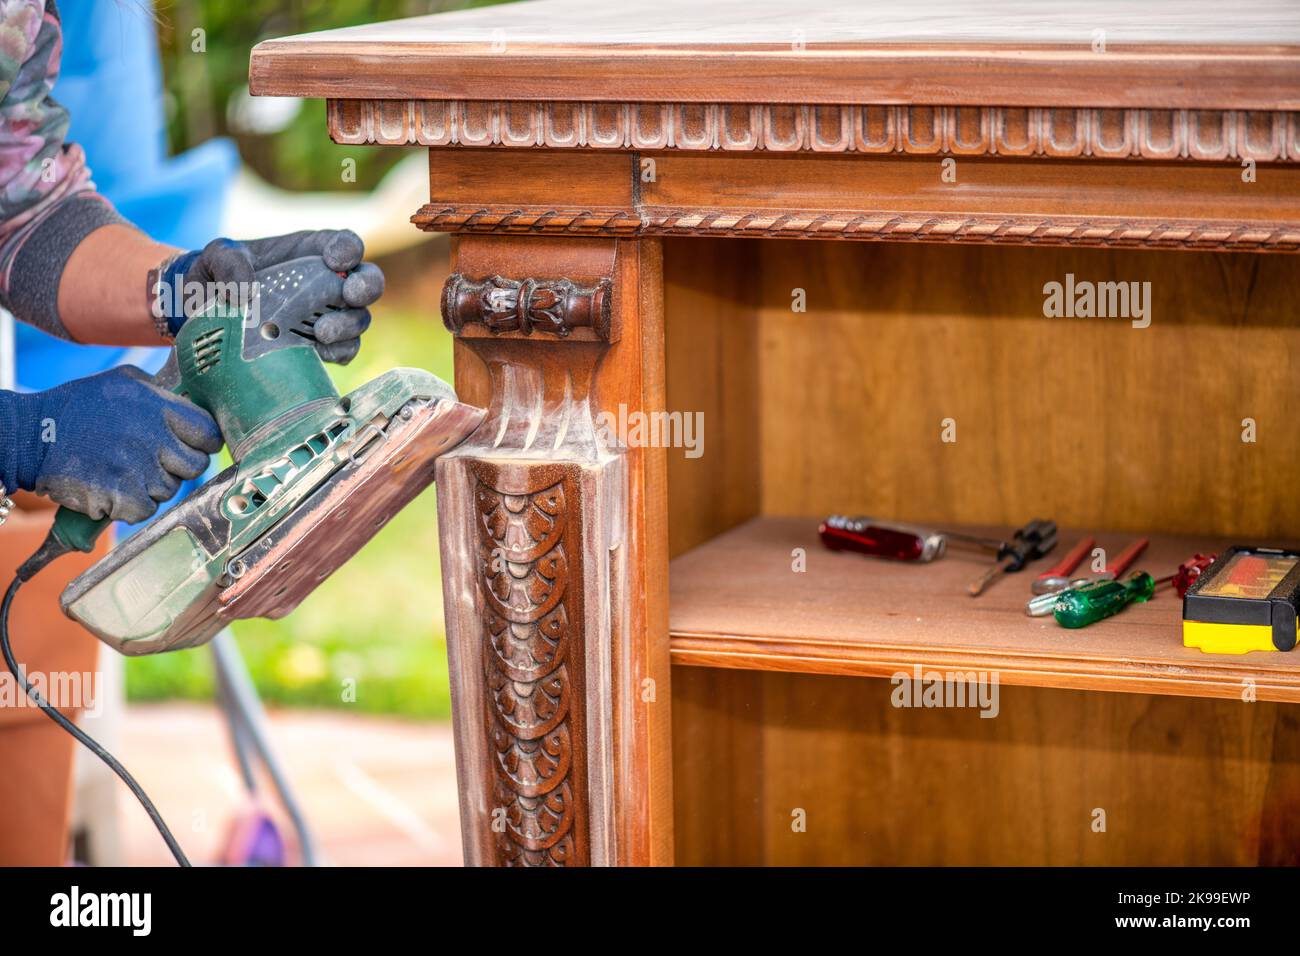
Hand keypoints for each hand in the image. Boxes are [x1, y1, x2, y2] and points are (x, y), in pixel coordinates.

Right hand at [8, 367, 221, 523]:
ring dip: (150, 485)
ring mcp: (140, 470)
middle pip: (195, 466)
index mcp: (161, 409)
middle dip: (177, 466)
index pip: (209, 434)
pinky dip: (131, 505)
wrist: (33, 434)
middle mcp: (155, 439)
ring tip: (122, 468)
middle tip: (150, 459)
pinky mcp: (122, 497)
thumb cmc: (79, 406)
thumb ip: (160, 393)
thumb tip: (189, 400)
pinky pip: (146, 509)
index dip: (202, 442)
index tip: (190, 445)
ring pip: (169, 490)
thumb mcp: (124, 382)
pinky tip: (112, 486)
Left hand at [155, 229, 383, 363]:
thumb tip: (245, 294)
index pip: (347, 244)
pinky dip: (338, 352)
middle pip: (369, 282)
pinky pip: (345, 350)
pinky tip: (319, 352)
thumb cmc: (219, 274)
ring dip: (347, 325)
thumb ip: (229, 263)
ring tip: (321, 332)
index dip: (349, 250)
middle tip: (349, 295)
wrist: (205, 312)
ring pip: (359, 319)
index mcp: (313, 252)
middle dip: (366, 288)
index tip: (335, 261)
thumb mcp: (217, 256)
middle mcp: (330, 283)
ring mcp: (330, 316)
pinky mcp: (322, 346)